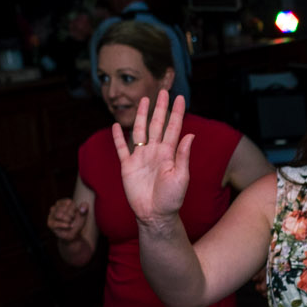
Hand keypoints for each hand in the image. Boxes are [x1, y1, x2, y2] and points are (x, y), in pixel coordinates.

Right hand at [46, 198, 88, 242]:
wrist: (74, 234)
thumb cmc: (77, 222)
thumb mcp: (83, 215)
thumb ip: (85, 209)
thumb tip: (82, 208)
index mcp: (63, 202)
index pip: (69, 202)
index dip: (74, 209)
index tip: (75, 213)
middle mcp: (55, 207)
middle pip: (63, 208)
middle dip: (71, 215)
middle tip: (72, 220)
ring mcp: (51, 215)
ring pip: (58, 214)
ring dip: (68, 220)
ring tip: (70, 223)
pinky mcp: (50, 223)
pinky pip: (56, 223)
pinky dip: (65, 225)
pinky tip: (68, 226)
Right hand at [114, 91, 194, 224]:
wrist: (155, 215)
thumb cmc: (172, 199)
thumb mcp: (181, 177)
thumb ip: (183, 155)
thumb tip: (190, 135)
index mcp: (169, 153)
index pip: (174, 128)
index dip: (177, 113)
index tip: (180, 97)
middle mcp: (155, 152)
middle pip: (157, 124)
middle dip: (160, 108)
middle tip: (163, 91)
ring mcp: (141, 158)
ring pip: (139, 131)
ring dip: (141, 116)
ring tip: (144, 100)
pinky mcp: (128, 167)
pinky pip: (121, 149)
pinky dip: (118, 137)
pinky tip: (116, 126)